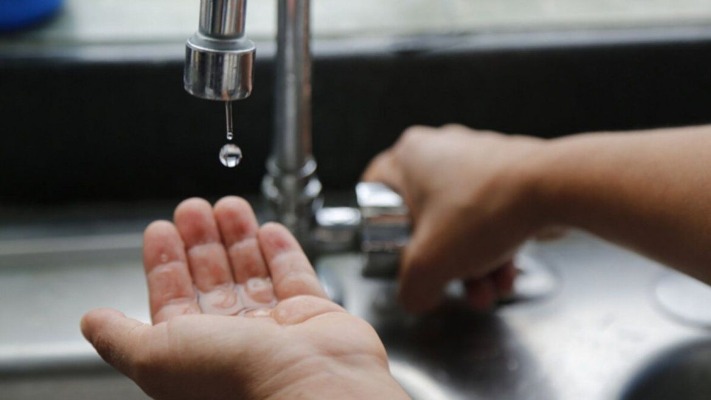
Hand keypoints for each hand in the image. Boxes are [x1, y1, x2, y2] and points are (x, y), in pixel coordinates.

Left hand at [81, 197, 408, 399]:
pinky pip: (293, 274)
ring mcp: (276, 326)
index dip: (164, 262)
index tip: (161, 229)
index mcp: (194, 352)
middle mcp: (235, 340)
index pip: (172, 298)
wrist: (308, 386)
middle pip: (212, 279)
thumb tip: (92, 322)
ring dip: (237, 237)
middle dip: (200, 241)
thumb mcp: (154, 355)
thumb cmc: (233, 378)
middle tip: (193, 209)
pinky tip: (269, 229)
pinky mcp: (313, 313)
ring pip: (252, 271)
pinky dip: (280, 250)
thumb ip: (120, 337)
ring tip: (228, 205)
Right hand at [363, 125, 545, 311]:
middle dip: (443, 262)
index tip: (393, 249)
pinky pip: (490, 215)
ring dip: (473, 263)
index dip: (380, 228)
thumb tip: (416, 296)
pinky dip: (496, 246)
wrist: (555, 189)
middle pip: (424, 218)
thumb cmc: (484, 210)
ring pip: (460, 221)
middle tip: (451, 283)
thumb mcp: (429, 265)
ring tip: (487, 290)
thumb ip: (411, 289)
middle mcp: (441, 149)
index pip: (375, 192)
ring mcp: (476, 157)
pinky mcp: (508, 171)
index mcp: (409, 156)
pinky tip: (507, 274)